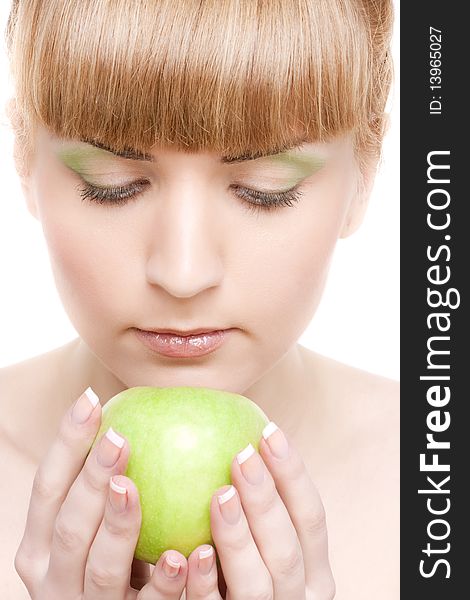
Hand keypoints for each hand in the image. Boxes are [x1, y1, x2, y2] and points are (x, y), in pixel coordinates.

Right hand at [14, 388, 195, 598]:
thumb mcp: (95, 529)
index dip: (66, 444)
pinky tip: (180, 558)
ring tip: (132, 488)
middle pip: (70, 525)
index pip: (47, 488)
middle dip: (91, 479)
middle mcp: (54, 577)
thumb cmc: (112, 562)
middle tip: (118, 438)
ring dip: (118, 526)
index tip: (92, 400)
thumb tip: (135, 413)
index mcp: (41, 545)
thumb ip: (106, 487)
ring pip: (101, 567)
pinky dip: (162, 585)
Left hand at [183, 423, 335, 598]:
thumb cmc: (242, 574)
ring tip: (220, 495)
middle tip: (241, 455)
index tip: (269, 431)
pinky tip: (194, 552)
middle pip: (286, 548)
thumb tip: (238, 436)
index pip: (312, 518)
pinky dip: (206, 584)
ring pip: (257, 584)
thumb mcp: (264, 545)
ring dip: (238, 539)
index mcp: (313, 570)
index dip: (293, 474)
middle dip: (266, 500)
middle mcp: (297, 596)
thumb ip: (260, 509)